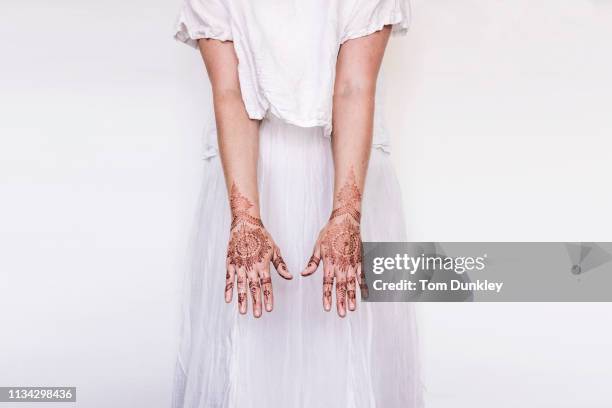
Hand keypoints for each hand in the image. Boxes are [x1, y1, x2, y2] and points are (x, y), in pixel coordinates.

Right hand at [225, 184, 291, 316]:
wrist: (246, 224)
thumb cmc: (262, 236)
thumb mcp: (275, 250)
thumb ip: (281, 265)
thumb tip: (290, 276)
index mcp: (263, 265)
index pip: (266, 285)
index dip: (268, 297)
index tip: (269, 309)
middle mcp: (251, 267)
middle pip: (254, 289)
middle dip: (256, 303)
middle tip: (257, 315)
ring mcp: (240, 266)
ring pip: (241, 286)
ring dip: (242, 299)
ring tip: (243, 312)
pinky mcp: (230, 263)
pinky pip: (228, 279)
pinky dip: (228, 289)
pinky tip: (228, 299)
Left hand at [301, 170, 365, 316]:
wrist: (346, 221)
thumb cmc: (330, 233)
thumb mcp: (317, 246)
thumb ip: (312, 263)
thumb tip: (303, 274)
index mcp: (329, 263)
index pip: (327, 283)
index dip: (327, 296)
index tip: (327, 308)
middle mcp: (342, 265)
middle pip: (341, 287)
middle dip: (341, 302)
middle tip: (342, 314)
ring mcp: (352, 263)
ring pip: (352, 284)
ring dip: (352, 297)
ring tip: (352, 308)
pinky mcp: (360, 260)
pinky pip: (362, 276)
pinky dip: (364, 286)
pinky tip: (364, 296)